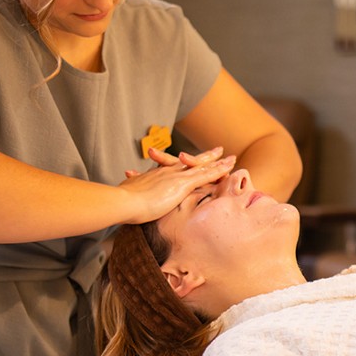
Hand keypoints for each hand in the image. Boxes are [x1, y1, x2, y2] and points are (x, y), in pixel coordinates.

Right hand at [118, 147, 234, 223]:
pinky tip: (229, 168)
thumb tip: (134, 204)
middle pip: (191, 162)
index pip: (175, 167)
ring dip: (217, 162)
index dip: (185, 163)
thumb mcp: (131, 196)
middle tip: (218, 150)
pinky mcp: (182, 183)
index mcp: (157, 176)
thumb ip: (137, 197)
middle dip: (205, 157)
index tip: (190, 160)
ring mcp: (176, 177)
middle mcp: (168, 172)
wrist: (123, 201)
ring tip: (231, 158)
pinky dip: (218, 170)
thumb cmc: (124, 204)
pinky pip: (205, 175)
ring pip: (202, 166)